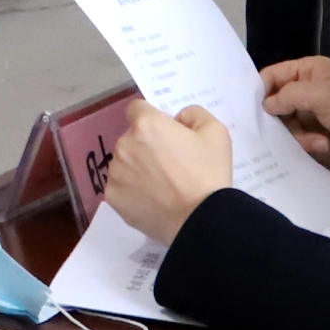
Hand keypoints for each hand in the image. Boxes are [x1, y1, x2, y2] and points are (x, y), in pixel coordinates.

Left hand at [101, 101, 236, 247]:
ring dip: (137, 168)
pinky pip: (121, 186)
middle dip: (146, 145)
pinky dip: (132, 190)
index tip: (165, 134)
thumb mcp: (216, 133)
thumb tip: (178, 118)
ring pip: (124, 163)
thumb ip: (194, 114)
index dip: (152, 118)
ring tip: (162, 186)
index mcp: (146, 125)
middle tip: (169, 164)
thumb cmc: (208, 174)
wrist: (200, 220)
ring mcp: (116, 172)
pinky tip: (152, 200)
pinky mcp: (113, 197)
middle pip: (131, 137)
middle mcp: (124, 145)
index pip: (137, 109)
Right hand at [260, 57, 329, 184]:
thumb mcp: (323, 95)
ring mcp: (311, 116)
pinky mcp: (316, 138)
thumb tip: (265, 105)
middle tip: (293, 131)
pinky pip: (298, 143)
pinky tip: (328, 148)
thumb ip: (289, 95)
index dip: (260, 92)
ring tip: (321, 143)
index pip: (271, 76)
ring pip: (286, 128)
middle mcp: (307, 91)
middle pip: (275, 106)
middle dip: (283, 122)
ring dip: (301, 138)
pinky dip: (311, 147)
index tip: (252, 112)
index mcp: (308, 72)